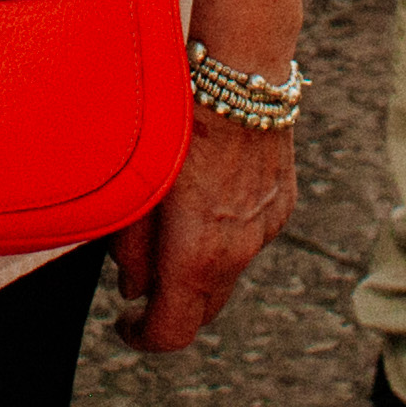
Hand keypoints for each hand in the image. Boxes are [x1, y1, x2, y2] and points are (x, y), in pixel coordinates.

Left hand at [111, 117, 298, 353]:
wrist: (239, 69)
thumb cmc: (176, 119)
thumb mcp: (137, 184)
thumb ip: (130, 247)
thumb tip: (133, 287)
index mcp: (199, 254)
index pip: (173, 331)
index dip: (142, 337)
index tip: (123, 325)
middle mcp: (240, 250)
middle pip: (203, 310)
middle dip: (170, 308)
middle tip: (141, 287)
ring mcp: (267, 227)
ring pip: (227, 272)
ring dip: (197, 269)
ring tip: (168, 230)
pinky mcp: (281, 202)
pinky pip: (248, 238)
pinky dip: (222, 238)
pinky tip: (203, 200)